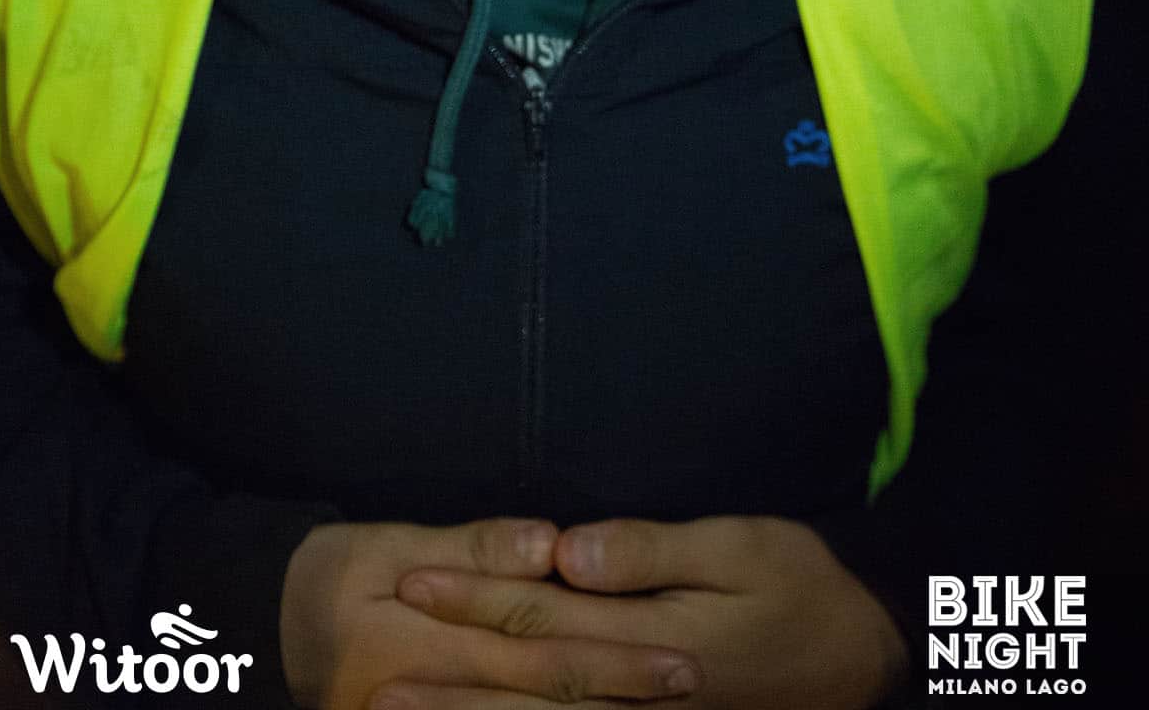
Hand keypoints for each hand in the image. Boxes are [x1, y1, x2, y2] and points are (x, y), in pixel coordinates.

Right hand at [281, 517, 697, 709]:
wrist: (256, 630)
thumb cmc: (330, 574)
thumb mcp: (386, 541)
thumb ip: (472, 547)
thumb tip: (552, 546)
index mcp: (421, 644)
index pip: (535, 650)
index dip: (609, 653)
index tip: (676, 650)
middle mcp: (425, 698)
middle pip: (541, 699)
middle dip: (620, 695)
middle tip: (691, 682)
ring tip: (662, 707)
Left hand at [391, 515, 909, 708]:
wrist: (869, 660)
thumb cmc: (801, 586)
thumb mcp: (739, 546)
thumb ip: (648, 553)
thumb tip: (566, 553)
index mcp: (657, 643)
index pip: (545, 619)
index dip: (475, 601)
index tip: (411, 584)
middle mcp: (644, 700)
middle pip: (529, 690)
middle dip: (448, 683)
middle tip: (369, 680)